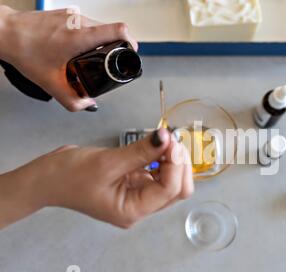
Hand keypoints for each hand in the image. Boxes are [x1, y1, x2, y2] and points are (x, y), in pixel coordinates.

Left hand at [0, 5, 137, 111]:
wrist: (5, 33)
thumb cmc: (24, 50)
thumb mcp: (50, 83)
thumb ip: (72, 100)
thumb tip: (87, 104)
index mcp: (80, 37)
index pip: (119, 30)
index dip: (131, 41)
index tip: (132, 51)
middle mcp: (79, 22)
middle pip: (112, 31)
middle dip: (116, 47)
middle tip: (111, 60)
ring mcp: (73, 15)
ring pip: (100, 26)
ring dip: (102, 41)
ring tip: (91, 55)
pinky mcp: (66, 13)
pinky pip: (87, 23)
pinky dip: (89, 36)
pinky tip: (76, 47)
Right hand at [0, 129, 193, 228]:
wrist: (44, 179)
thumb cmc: (68, 175)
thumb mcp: (107, 162)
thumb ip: (140, 151)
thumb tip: (166, 137)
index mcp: (132, 210)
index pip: (170, 190)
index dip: (176, 164)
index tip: (171, 139)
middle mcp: (139, 208)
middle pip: (176, 190)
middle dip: (179, 164)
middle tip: (170, 139)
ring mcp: (138, 197)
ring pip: (170, 182)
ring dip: (172, 160)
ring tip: (164, 140)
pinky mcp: (134, 185)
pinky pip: (157, 174)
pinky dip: (161, 159)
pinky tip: (156, 146)